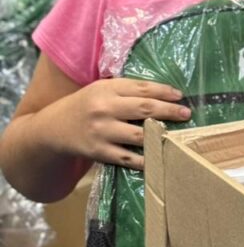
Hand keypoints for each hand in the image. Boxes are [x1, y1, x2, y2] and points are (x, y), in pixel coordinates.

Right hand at [47, 77, 189, 170]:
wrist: (53, 128)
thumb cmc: (85, 105)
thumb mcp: (102, 90)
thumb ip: (126, 90)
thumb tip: (162, 93)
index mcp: (107, 89)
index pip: (142, 88)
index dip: (164, 91)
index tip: (180, 95)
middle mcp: (105, 108)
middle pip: (144, 108)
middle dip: (169, 111)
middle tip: (186, 114)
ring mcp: (102, 131)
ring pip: (139, 134)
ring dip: (160, 135)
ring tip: (176, 135)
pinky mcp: (99, 152)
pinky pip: (127, 157)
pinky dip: (145, 158)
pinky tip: (158, 156)